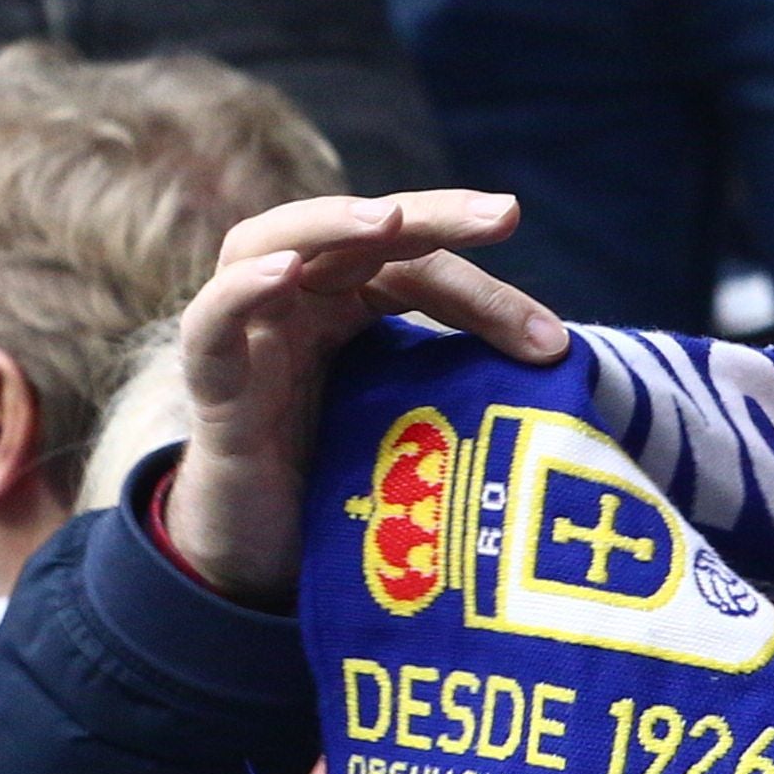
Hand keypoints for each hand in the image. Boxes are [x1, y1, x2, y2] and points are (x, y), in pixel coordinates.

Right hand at [159, 192, 569, 605]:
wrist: (266, 558)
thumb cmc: (345, 479)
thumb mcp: (418, 428)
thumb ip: (466, 386)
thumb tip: (564, 363)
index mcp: (348, 302)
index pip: (419, 269)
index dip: (486, 297)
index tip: (551, 341)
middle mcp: (297, 302)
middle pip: (356, 232)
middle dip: (430, 217)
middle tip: (502, 215)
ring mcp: (249, 337)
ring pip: (269, 243)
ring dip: (329, 223)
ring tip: (390, 217)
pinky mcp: (210, 389)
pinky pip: (208, 326)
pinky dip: (240, 291)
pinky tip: (282, 274)